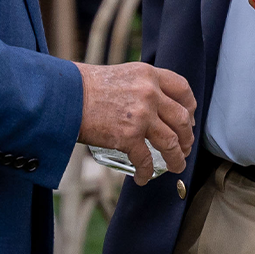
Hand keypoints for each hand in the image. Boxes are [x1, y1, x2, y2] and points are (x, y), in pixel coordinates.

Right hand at [76, 62, 196, 185]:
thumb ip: (141, 87)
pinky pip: (146, 160)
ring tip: (176, 167)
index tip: (189, 119)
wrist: (64, 96)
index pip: (183, 89)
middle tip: (185, 147)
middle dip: (187, 137)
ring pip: (171, 142)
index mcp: (149, 75)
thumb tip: (155, 106)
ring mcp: (141, 116)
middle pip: (182, 119)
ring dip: (176, 158)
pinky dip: (147, 172)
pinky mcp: (128, 137)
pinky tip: (143, 178)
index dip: (190, 108)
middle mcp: (150, 93)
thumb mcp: (123, 75)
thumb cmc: (87, 86)